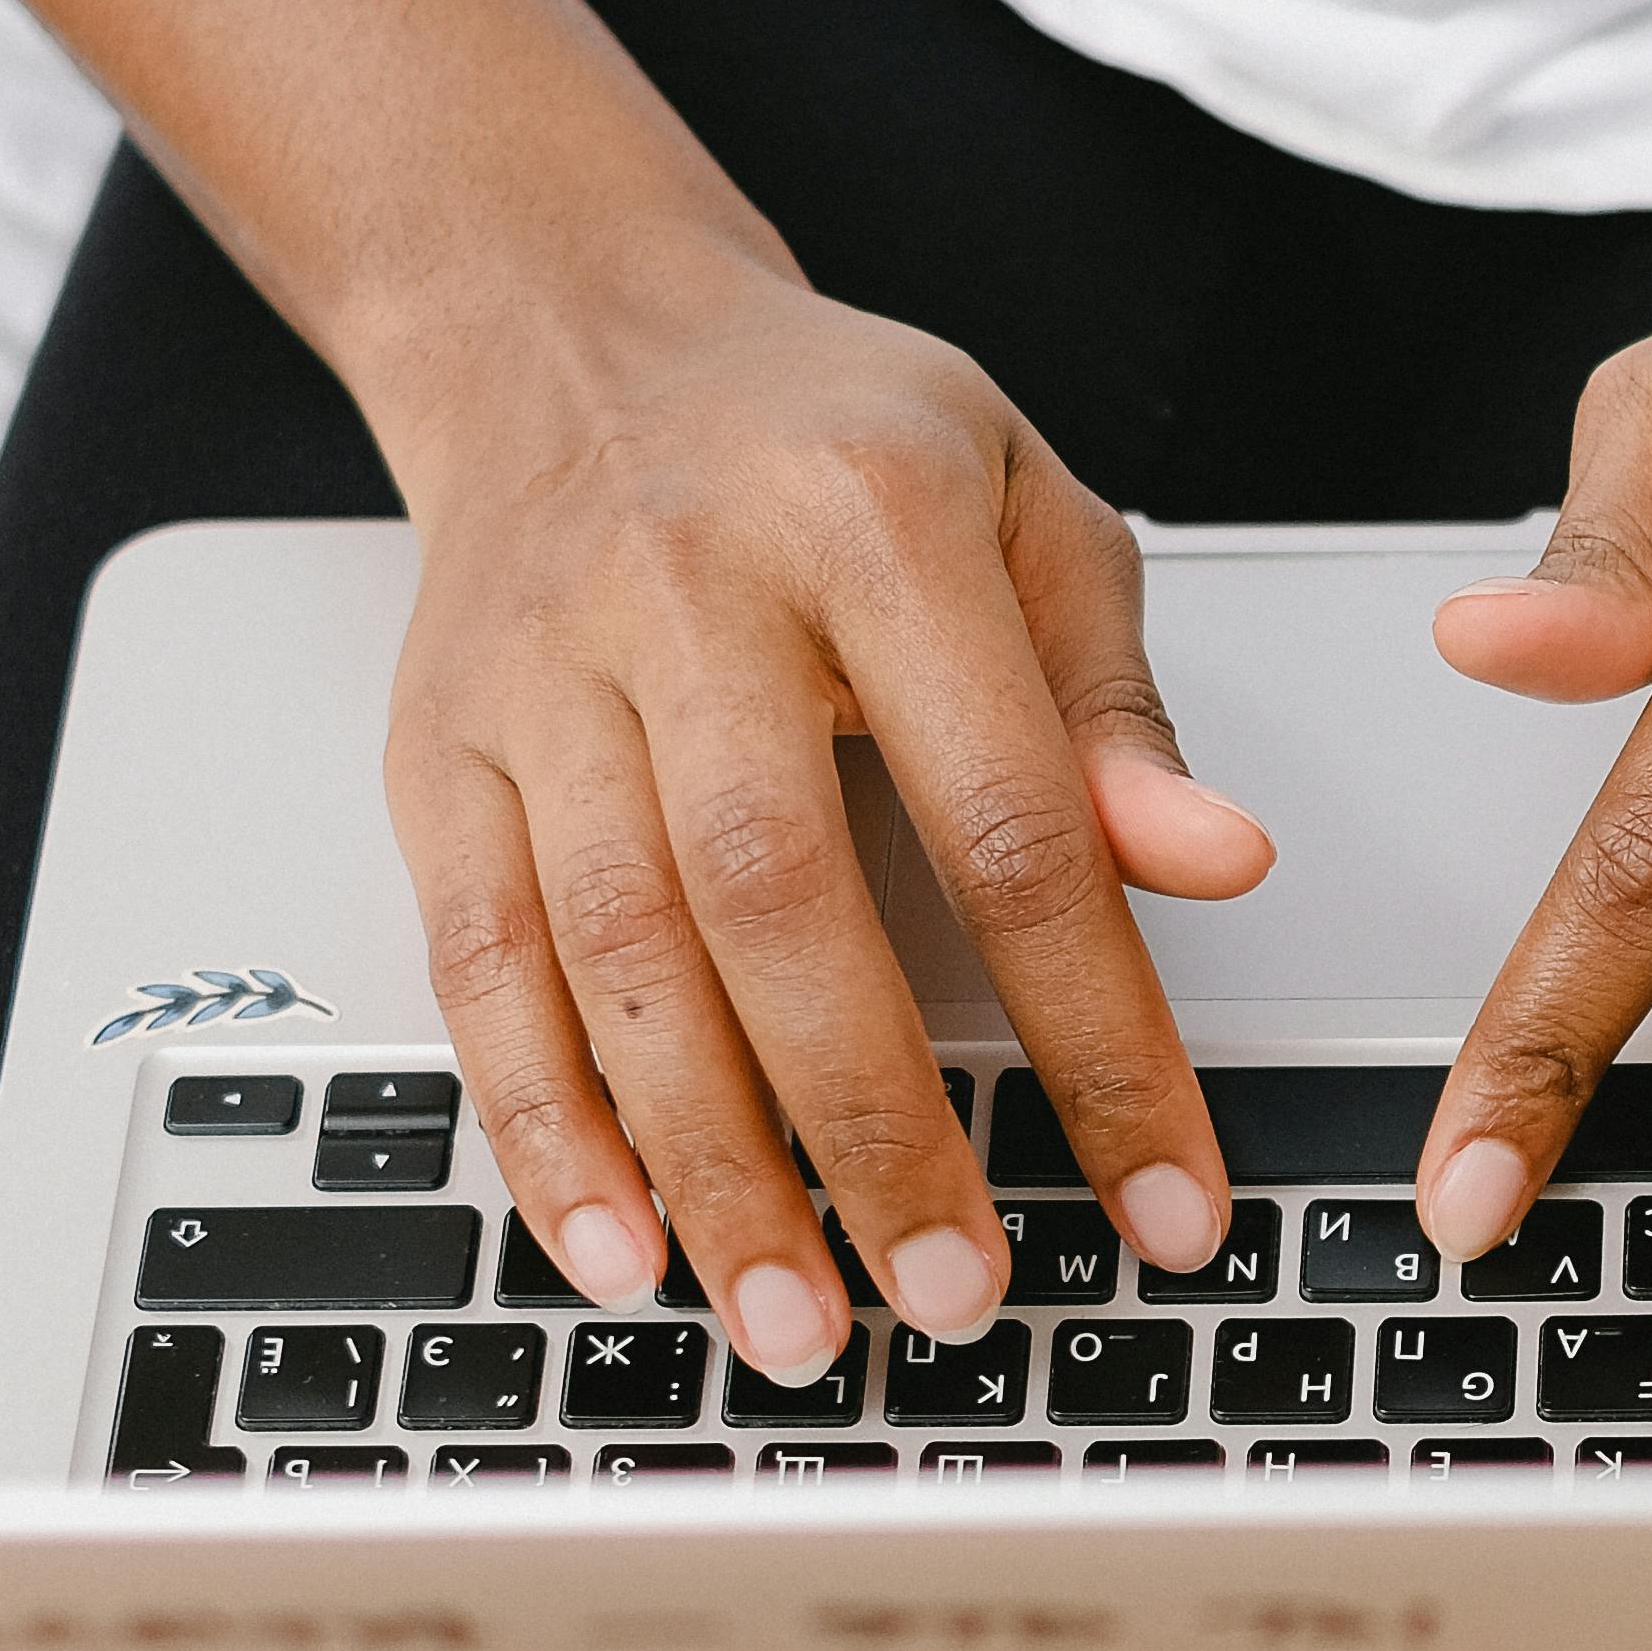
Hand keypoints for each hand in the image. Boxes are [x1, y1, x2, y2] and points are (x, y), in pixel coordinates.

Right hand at [372, 223, 1272, 1379]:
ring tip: (794, 1319)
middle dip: (873, 1125)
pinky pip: (476, 959)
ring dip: (705, 1160)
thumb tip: (1215, 866)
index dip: (1093, 1025)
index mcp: (873, 521)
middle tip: (958, 1292)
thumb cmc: (829, 437)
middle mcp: (690, 593)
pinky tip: (611, 1240)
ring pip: (614, 949)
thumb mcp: (1025, 512)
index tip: (1164, 1188)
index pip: (1005, 816)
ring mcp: (542, 676)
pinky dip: (538, 1119)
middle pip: (780, 898)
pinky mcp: (436, 749)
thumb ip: (1112, 706)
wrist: (569, 331)